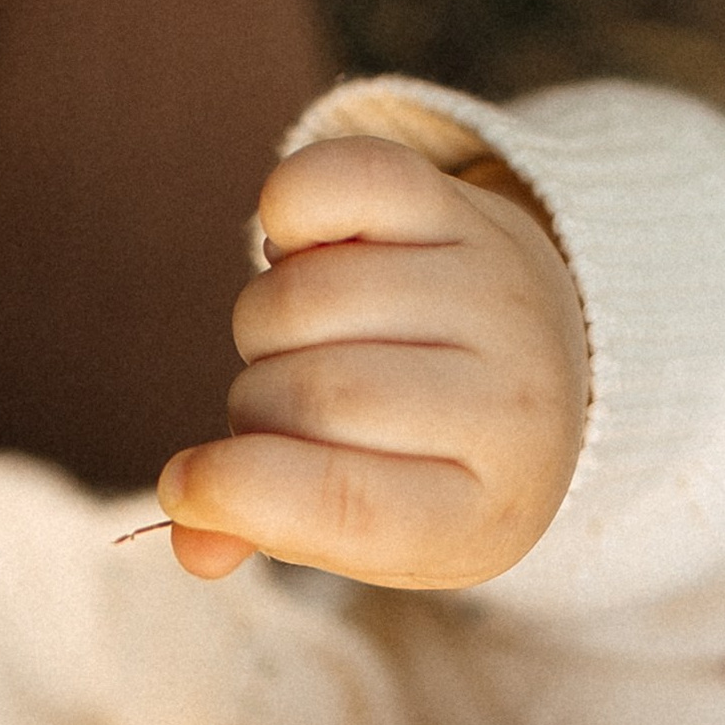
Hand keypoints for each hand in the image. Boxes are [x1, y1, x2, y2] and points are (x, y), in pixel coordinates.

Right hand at [156, 137, 589, 588]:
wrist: (539, 367)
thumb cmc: (424, 460)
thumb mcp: (374, 531)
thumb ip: (276, 532)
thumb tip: (193, 541)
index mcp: (484, 511)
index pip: (349, 504)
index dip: (241, 492)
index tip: (185, 484)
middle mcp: (511, 404)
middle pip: (313, 393)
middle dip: (255, 406)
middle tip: (277, 409)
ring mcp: (491, 298)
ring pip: (308, 297)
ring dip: (265, 324)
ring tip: (304, 342)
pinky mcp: (462, 208)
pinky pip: (344, 183)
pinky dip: (289, 208)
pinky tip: (298, 247)